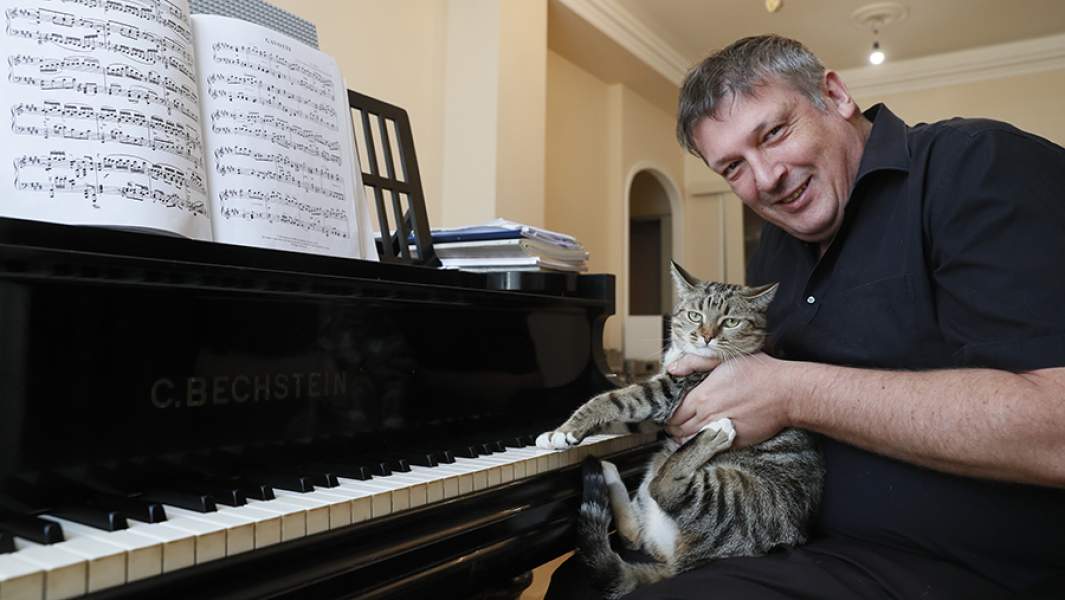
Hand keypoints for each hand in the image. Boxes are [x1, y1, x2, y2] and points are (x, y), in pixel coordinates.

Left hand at [665, 353, 792, 448]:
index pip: (674, 414)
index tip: (670, 415)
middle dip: (674, 428)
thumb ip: (694, 362)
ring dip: (684, 439)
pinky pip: (710, 448)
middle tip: (674, 426)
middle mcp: (708, 416)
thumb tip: (672, 369)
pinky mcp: (735, 442)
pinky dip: (702, 446)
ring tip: (683, 435)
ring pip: (692, 442)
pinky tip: (701, 441)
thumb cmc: (759, 372)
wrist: (786, 393)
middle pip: (679, 430)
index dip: (669, 416)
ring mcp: (721, 431)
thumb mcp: (724, 358)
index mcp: (702, 397)